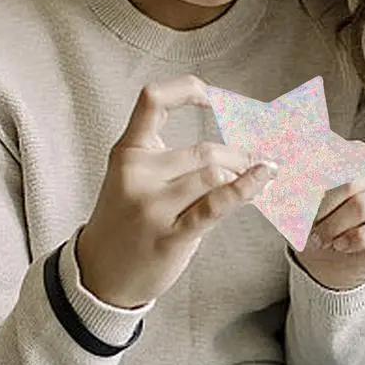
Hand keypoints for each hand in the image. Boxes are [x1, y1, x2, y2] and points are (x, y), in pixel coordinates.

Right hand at [76, 75, 277, 307]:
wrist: (99, 274)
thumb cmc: (127, 224)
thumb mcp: (137, 181)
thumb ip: (175, 162)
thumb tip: (238, 148)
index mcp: (127, 152)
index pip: (153, 100)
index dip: (188, 89)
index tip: (216, 97)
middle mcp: (137, 174)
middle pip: (204, 150)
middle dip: (240, 156)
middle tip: (257, 163)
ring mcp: (151, 206)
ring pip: (213, 173)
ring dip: (243, 175)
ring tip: (255, 180)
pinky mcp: (170, 235)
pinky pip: (215, 205)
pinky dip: (246, 188)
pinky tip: (264, 178)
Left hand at [294, 149, 364, 290]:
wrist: (329, 260)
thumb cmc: (315, 222)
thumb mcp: (297, 199)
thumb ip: (291, 181)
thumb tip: (272, 169)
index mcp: (355, 154)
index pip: (334, 154)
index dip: (309, 173)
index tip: (290, 190)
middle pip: (349, 180)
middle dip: (321, 205)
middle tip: (304, 224)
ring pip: (362, 205)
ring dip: (334, 226)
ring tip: (319, 239)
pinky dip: (353, 240)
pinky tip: (340, 246)